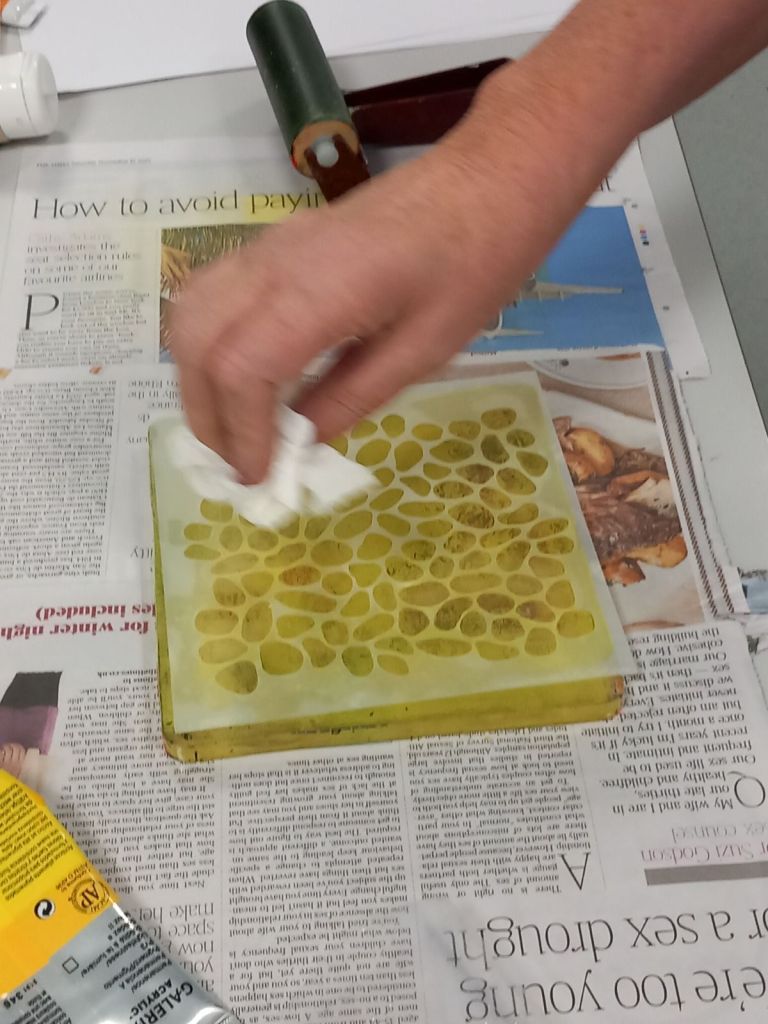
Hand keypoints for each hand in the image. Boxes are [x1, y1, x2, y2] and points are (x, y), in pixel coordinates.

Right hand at [171, 67, 608, 482]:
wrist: (486, 179)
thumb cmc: (473, 264)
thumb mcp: (423, 351)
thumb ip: (352, 399)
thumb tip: (300, 445)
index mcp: (316, 293)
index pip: (239, 370)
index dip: (240, 434)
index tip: (259, 479)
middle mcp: (273, 264)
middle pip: (196, 344)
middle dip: (206, 416)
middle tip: (238, 463)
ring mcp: (268, 245)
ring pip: (190, 315)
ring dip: (197, 380)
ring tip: (233, 428)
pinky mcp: (274, 242)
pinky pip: (212, 294)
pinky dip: (208, 344)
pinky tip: (243, 379)